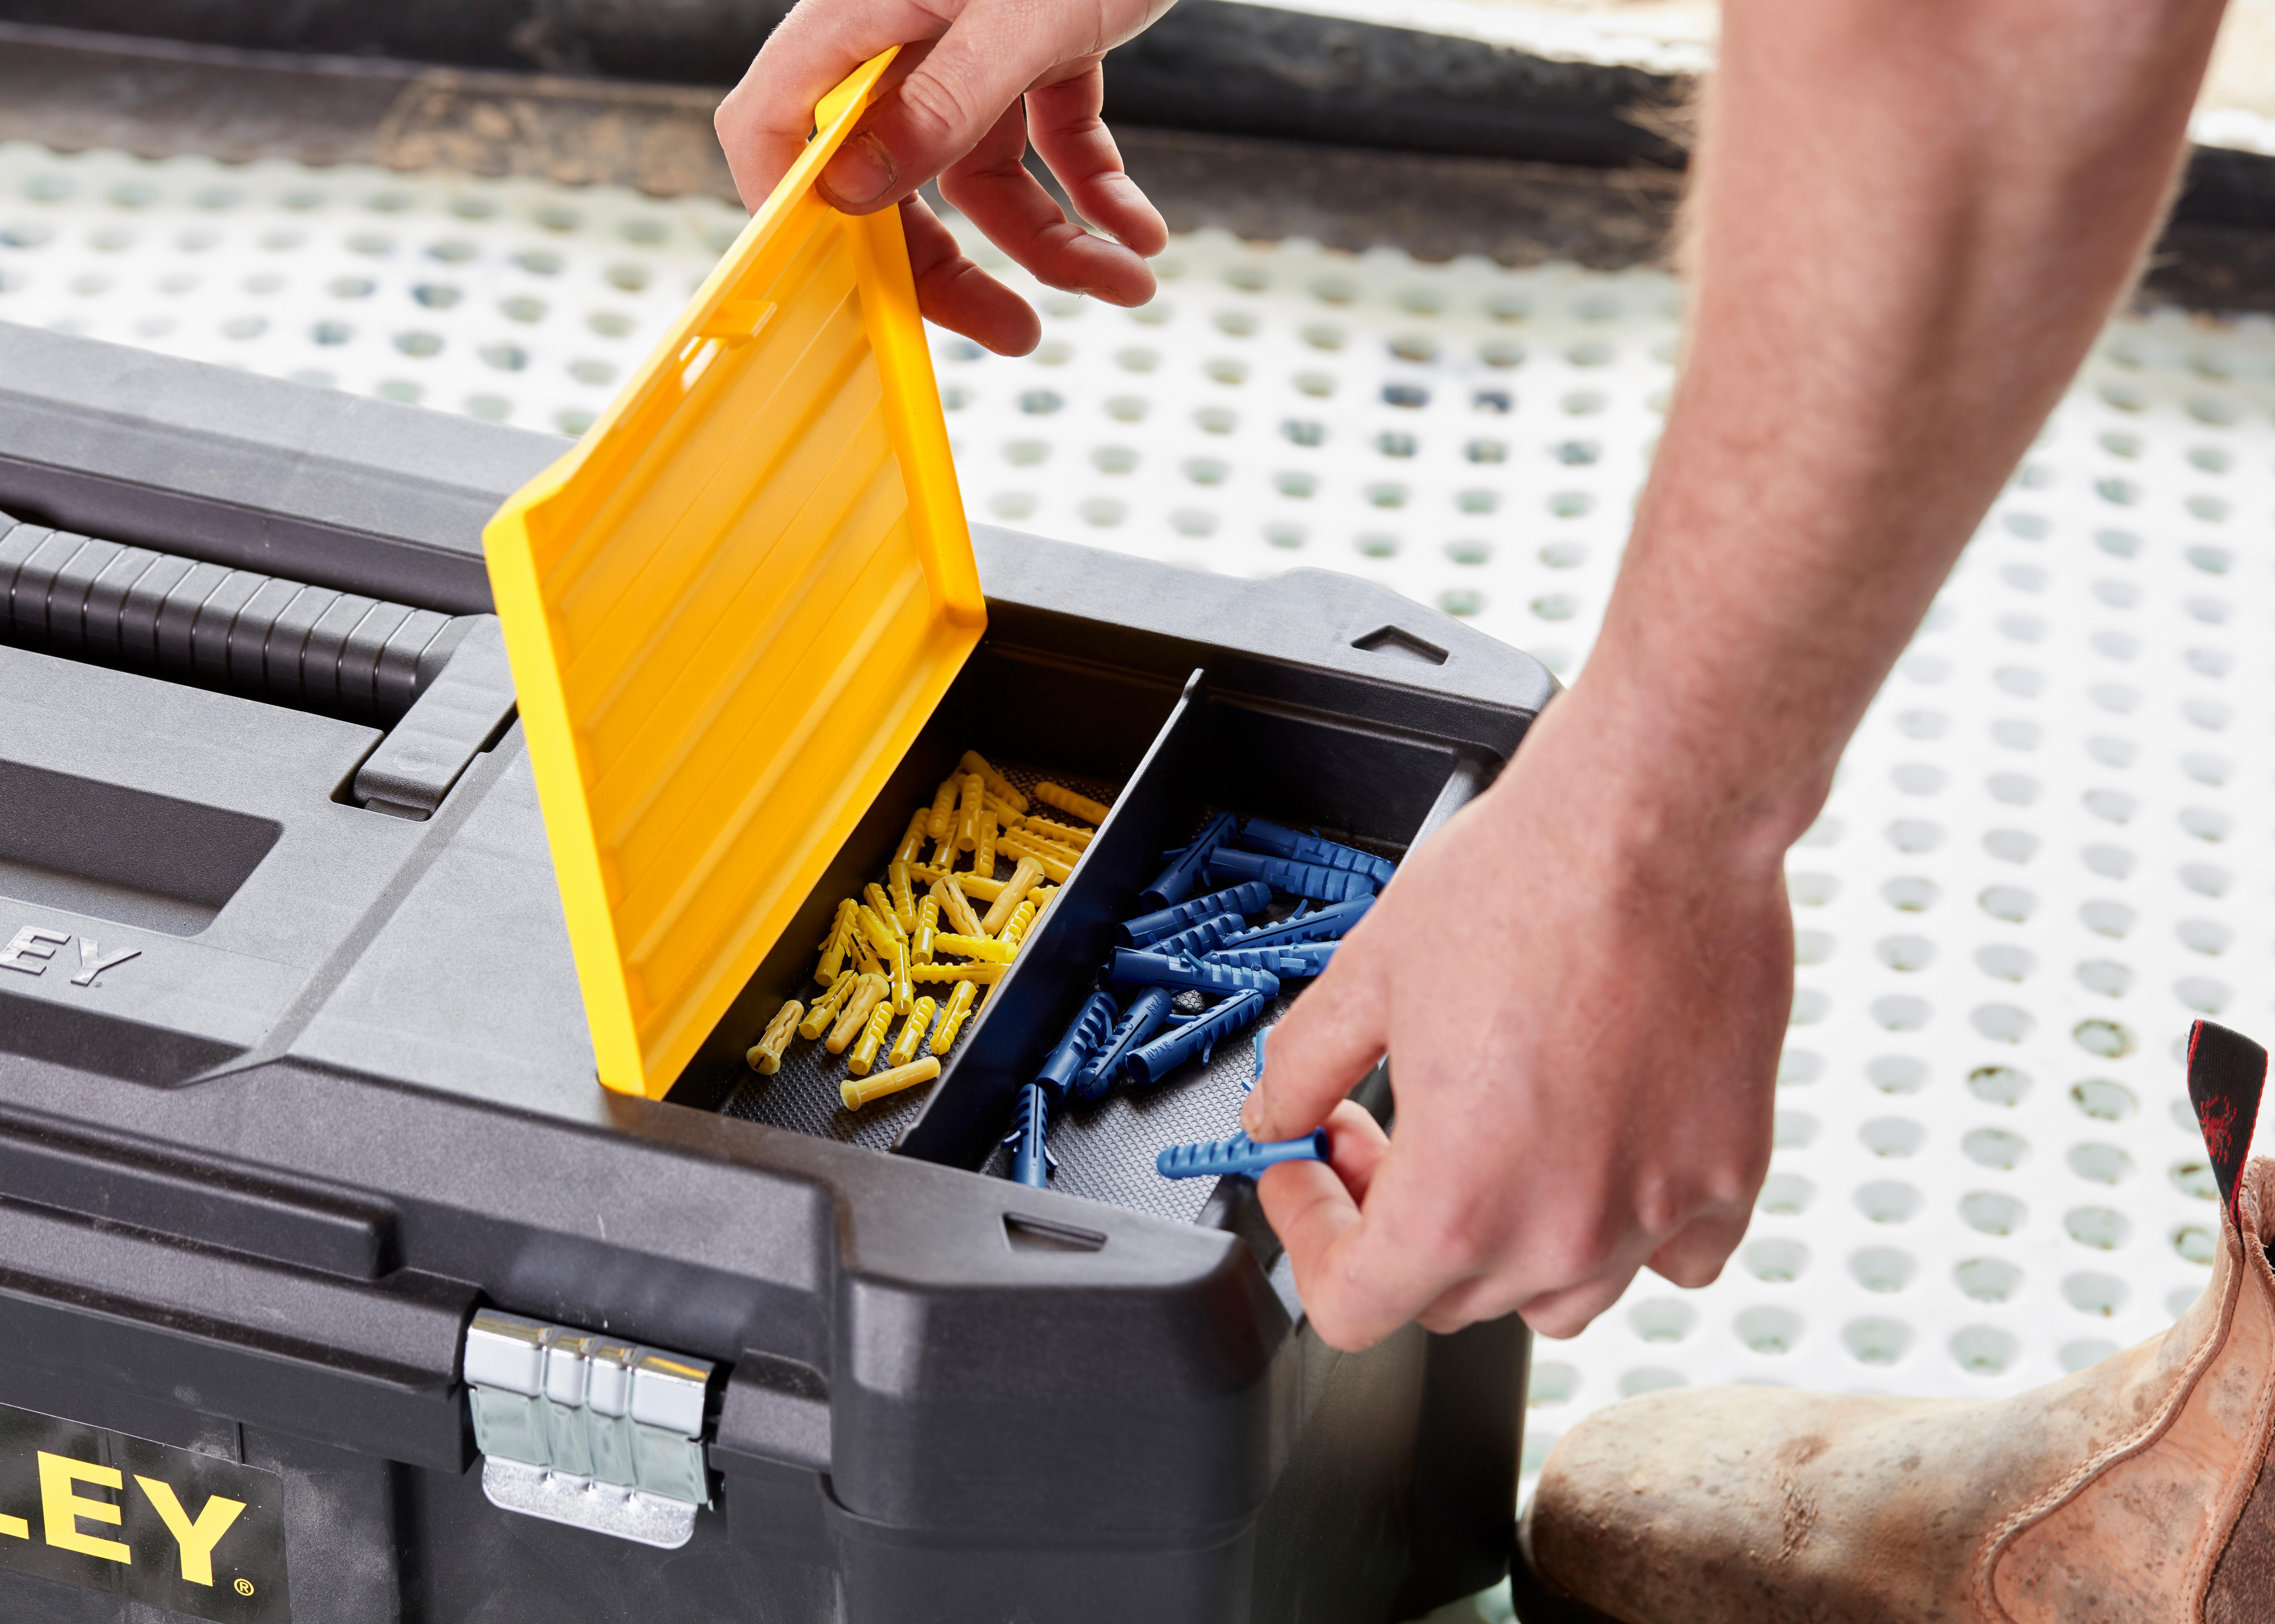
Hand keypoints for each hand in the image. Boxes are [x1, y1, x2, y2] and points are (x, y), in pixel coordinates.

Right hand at [714, 0, 1173, 355]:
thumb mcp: (1017, 14)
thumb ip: (942, 102)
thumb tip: (850, 190)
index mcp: (862, 19)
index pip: (776, 130)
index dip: (795, 217)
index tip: (853, 290)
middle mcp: (905, 40)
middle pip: (890, 184)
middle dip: (956, 268)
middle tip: (1019, 336)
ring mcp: (972, 49)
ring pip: (986, 179)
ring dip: (1059, 243)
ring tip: (1130, 282)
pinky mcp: (1041, 51)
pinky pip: (1055, 145)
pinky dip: (1099, 195)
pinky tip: (1143, 235)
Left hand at [1241, 687, 1792, 1349]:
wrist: (1658, 819)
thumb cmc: (1526, 881)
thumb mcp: (1371, 975)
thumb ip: (1307, 1067)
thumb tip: (1275, 1114)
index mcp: (1458, 1199)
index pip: (1351, 1305)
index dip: (1309, 1237)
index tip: (1309, 1171)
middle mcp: (1561, 1229)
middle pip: (1446, 1297)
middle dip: (1391, 1220)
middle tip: (1380, 1127)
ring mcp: (1654, 1211)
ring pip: (1558, 1294)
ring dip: (1506, 1241)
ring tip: (1489, 1141)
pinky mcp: (1729, 1173)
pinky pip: (1673, 1255)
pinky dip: (1629, 1226)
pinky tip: (1597, 1149)